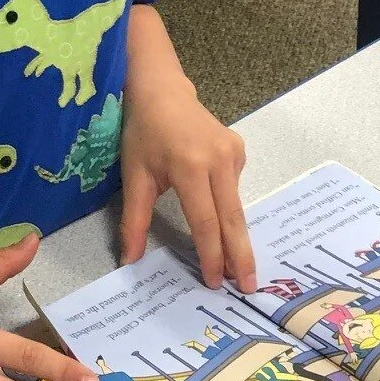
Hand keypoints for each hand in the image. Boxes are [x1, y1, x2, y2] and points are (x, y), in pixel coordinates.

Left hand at [119, 71, 253, 292]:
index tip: (215, 282)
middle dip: (241, 256)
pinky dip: (229, 210)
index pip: (205, 221)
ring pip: (235, 206)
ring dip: (237, 238)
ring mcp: (233, 154)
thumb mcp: (134, 177)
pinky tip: (221, 219)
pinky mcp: (239, 151)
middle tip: (249, 288)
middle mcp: (218, 161)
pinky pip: (234, 190)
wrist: (162, 92)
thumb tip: (130, 261)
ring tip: (241, 270)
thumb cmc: (143, 133)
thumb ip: (135, 220)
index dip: (211, 254)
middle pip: (232, 219)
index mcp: (190, 167)